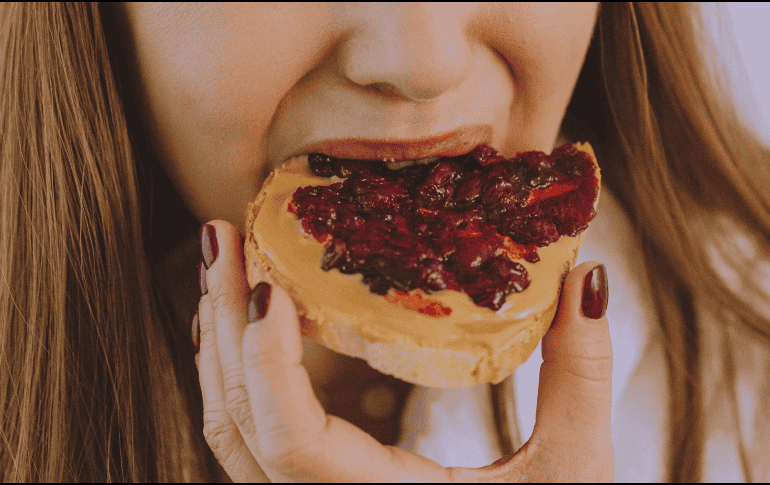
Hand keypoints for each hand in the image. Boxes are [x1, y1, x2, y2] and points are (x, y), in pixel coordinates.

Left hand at [195, 220, 613, 481]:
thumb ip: (580, 375)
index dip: (267, 361)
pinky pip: (251, 439)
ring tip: (223, 267)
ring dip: (219, 346)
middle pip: (237, 424)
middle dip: (219, 324)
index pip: (290, 441)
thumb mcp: (573, 474)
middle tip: (221, 239)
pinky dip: (241, 377)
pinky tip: (252, 326)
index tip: (267, 285)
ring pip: (231, 433)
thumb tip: (585, 277)